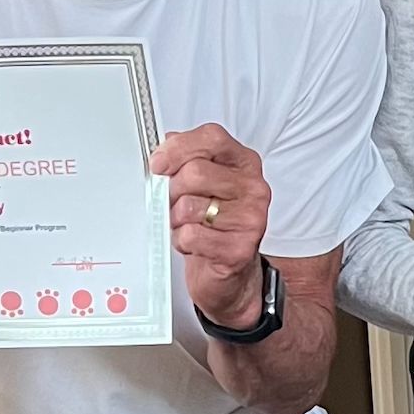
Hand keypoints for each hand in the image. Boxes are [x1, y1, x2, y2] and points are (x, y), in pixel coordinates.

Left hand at [153, 124, 272, 328]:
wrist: (231, 274)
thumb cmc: (214, 226)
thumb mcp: (203, 185)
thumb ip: (188, 159)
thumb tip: (165, 146)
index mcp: (244, 164)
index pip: (212, 138)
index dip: (178, 148)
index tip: (159, 164)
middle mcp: (253, 188)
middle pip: (195, 173)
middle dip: (172, 191)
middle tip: (172, 204)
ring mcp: (251, 219)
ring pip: (189, 206)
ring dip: (175, 219)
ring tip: (186, 226)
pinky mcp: (239, 249)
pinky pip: (190, 236)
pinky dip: (181, 242)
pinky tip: (194, 244)